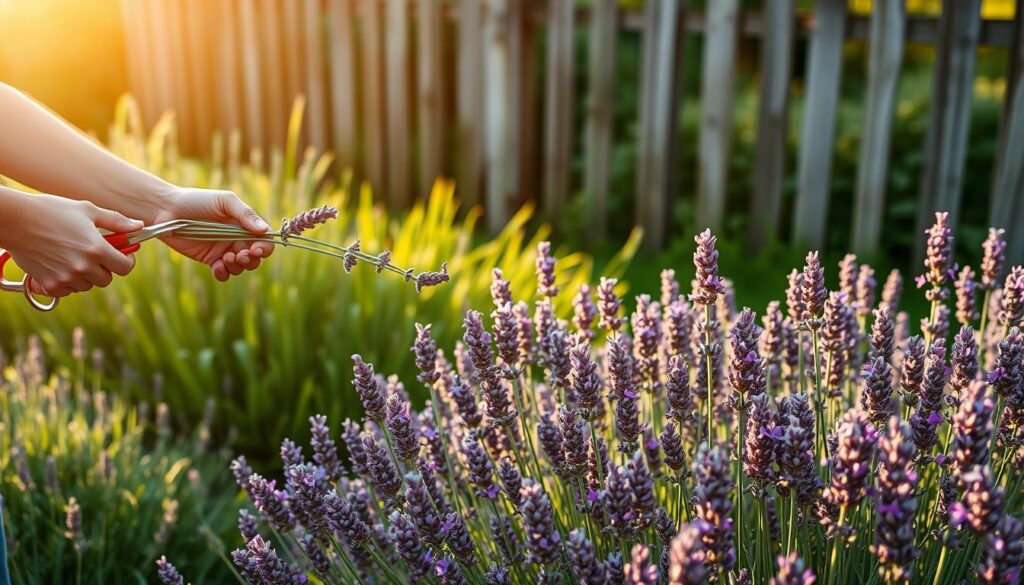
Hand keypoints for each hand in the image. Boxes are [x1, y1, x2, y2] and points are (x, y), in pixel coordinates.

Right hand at [2, 193, 140, 296]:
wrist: (15, 220)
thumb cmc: (51, 211)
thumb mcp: (87, 210)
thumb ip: (116, 221)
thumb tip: (139, 226)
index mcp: (97, 248)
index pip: (125, 268)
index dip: (126, 261)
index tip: (121, 255)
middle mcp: (83, 266)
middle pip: (106, 279)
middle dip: (104, 268)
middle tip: (93, 254)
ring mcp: (66, 277)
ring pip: (88, 286)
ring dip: (86, 275)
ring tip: (73, 256)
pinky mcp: (50, 284)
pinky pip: (69, 291)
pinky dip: (68, 282)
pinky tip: (60, 265)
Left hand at [150, 187, 273, 280]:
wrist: (167, 209)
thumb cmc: (197, 200)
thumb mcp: (224, 201)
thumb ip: (245, 214)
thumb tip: (264, 230)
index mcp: (243, 224)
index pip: (264, 240)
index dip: (265, 247)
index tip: (256, 249)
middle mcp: (236, 238)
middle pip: (255, 257)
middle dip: (251, 260)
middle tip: (240, 255)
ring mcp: (222, 250)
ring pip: (240, 267)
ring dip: (238, 267)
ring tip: (226, 258)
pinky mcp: (209, 259)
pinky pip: (223, 273)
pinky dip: (223, 273)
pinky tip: (217, 266)